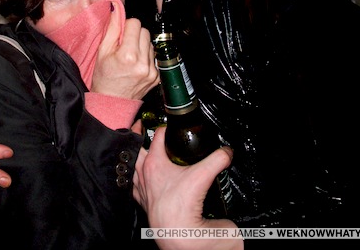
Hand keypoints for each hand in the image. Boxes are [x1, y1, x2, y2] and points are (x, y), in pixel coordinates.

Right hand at [90, 15, 158, 100]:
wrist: (112, 103)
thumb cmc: (104, 78)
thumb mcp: (102, 52)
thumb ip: (112, 29)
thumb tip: (117, 10)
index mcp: (128, 55)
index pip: (136, 24)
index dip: (126, 26)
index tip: (120, 35)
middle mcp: (143, 63)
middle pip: (145, 31)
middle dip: (135, 35)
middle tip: (124, 45)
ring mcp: (152, 71)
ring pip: (150, 43)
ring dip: (141, 46)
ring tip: (130, 57)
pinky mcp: (156, 76)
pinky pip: (153, 56)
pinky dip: (145, 57)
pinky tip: (135, 65)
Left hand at [133, 127, 240, 249]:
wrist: (179, 239)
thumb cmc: (183, 209)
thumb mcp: (204, 177)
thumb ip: (217, 159)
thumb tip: (226, 151)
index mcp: (153, 165)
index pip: (156, 137)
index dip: (163, 127)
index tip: (168, 122)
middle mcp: (143, 177)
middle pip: (136, 149)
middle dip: (138, 137)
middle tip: (142, 126)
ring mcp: (142, 192)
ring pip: (133, 168)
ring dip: (136, 158)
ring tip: (142, 151)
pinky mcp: (145, 205)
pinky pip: (135, 187)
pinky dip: (137, 179)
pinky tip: (143, 179)